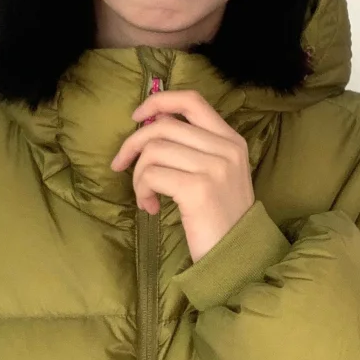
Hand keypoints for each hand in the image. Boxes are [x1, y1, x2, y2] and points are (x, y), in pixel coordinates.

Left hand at [109, 89, 254, 262]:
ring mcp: (214, 167)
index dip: (158, 102)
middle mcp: (226, 148)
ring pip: (153, 151)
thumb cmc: (221, 220)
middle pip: (163, 125)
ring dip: (138, 176)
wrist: (238, 258)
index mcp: (232, 140)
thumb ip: (194, 148)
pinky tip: (151, 208)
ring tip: (145, 197)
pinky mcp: (198, 188)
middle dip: (133, 144)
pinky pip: (151, 176)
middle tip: (120, 165)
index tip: (137, 117)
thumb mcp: (218, 175)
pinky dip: (142, 191)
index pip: (191, 100)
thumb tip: (151, 125)